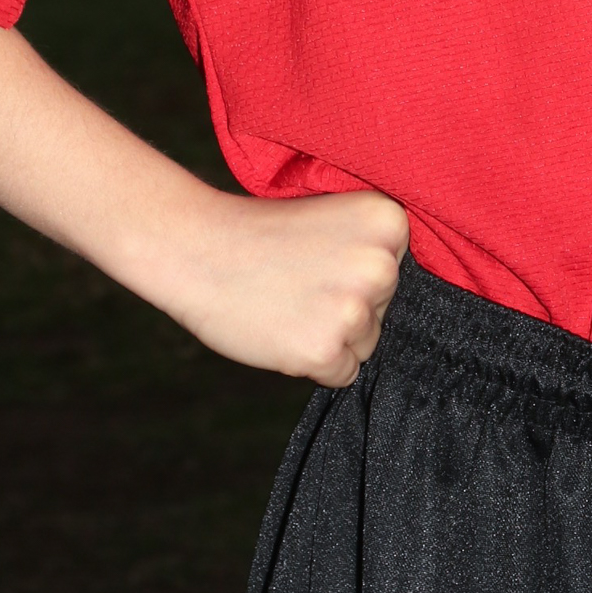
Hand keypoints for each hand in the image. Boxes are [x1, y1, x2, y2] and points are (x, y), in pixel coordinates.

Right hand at [167, 188, 409, 386]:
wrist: (197, 249)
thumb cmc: (260, 234)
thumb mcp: (331, 217)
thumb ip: (369, 249)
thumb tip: (392, 295)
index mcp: (389, 222)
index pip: (395, 270)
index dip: (352, 272)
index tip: (316, 259)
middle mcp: (381, 266)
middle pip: (383, 310)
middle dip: (344, 306)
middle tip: (296, 282)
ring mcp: (355, 310)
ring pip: (365, 344)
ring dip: (330, 336)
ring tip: (287, 303)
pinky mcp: (327, 350)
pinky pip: (343, 375)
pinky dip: (314, 364)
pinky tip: (283, 330)